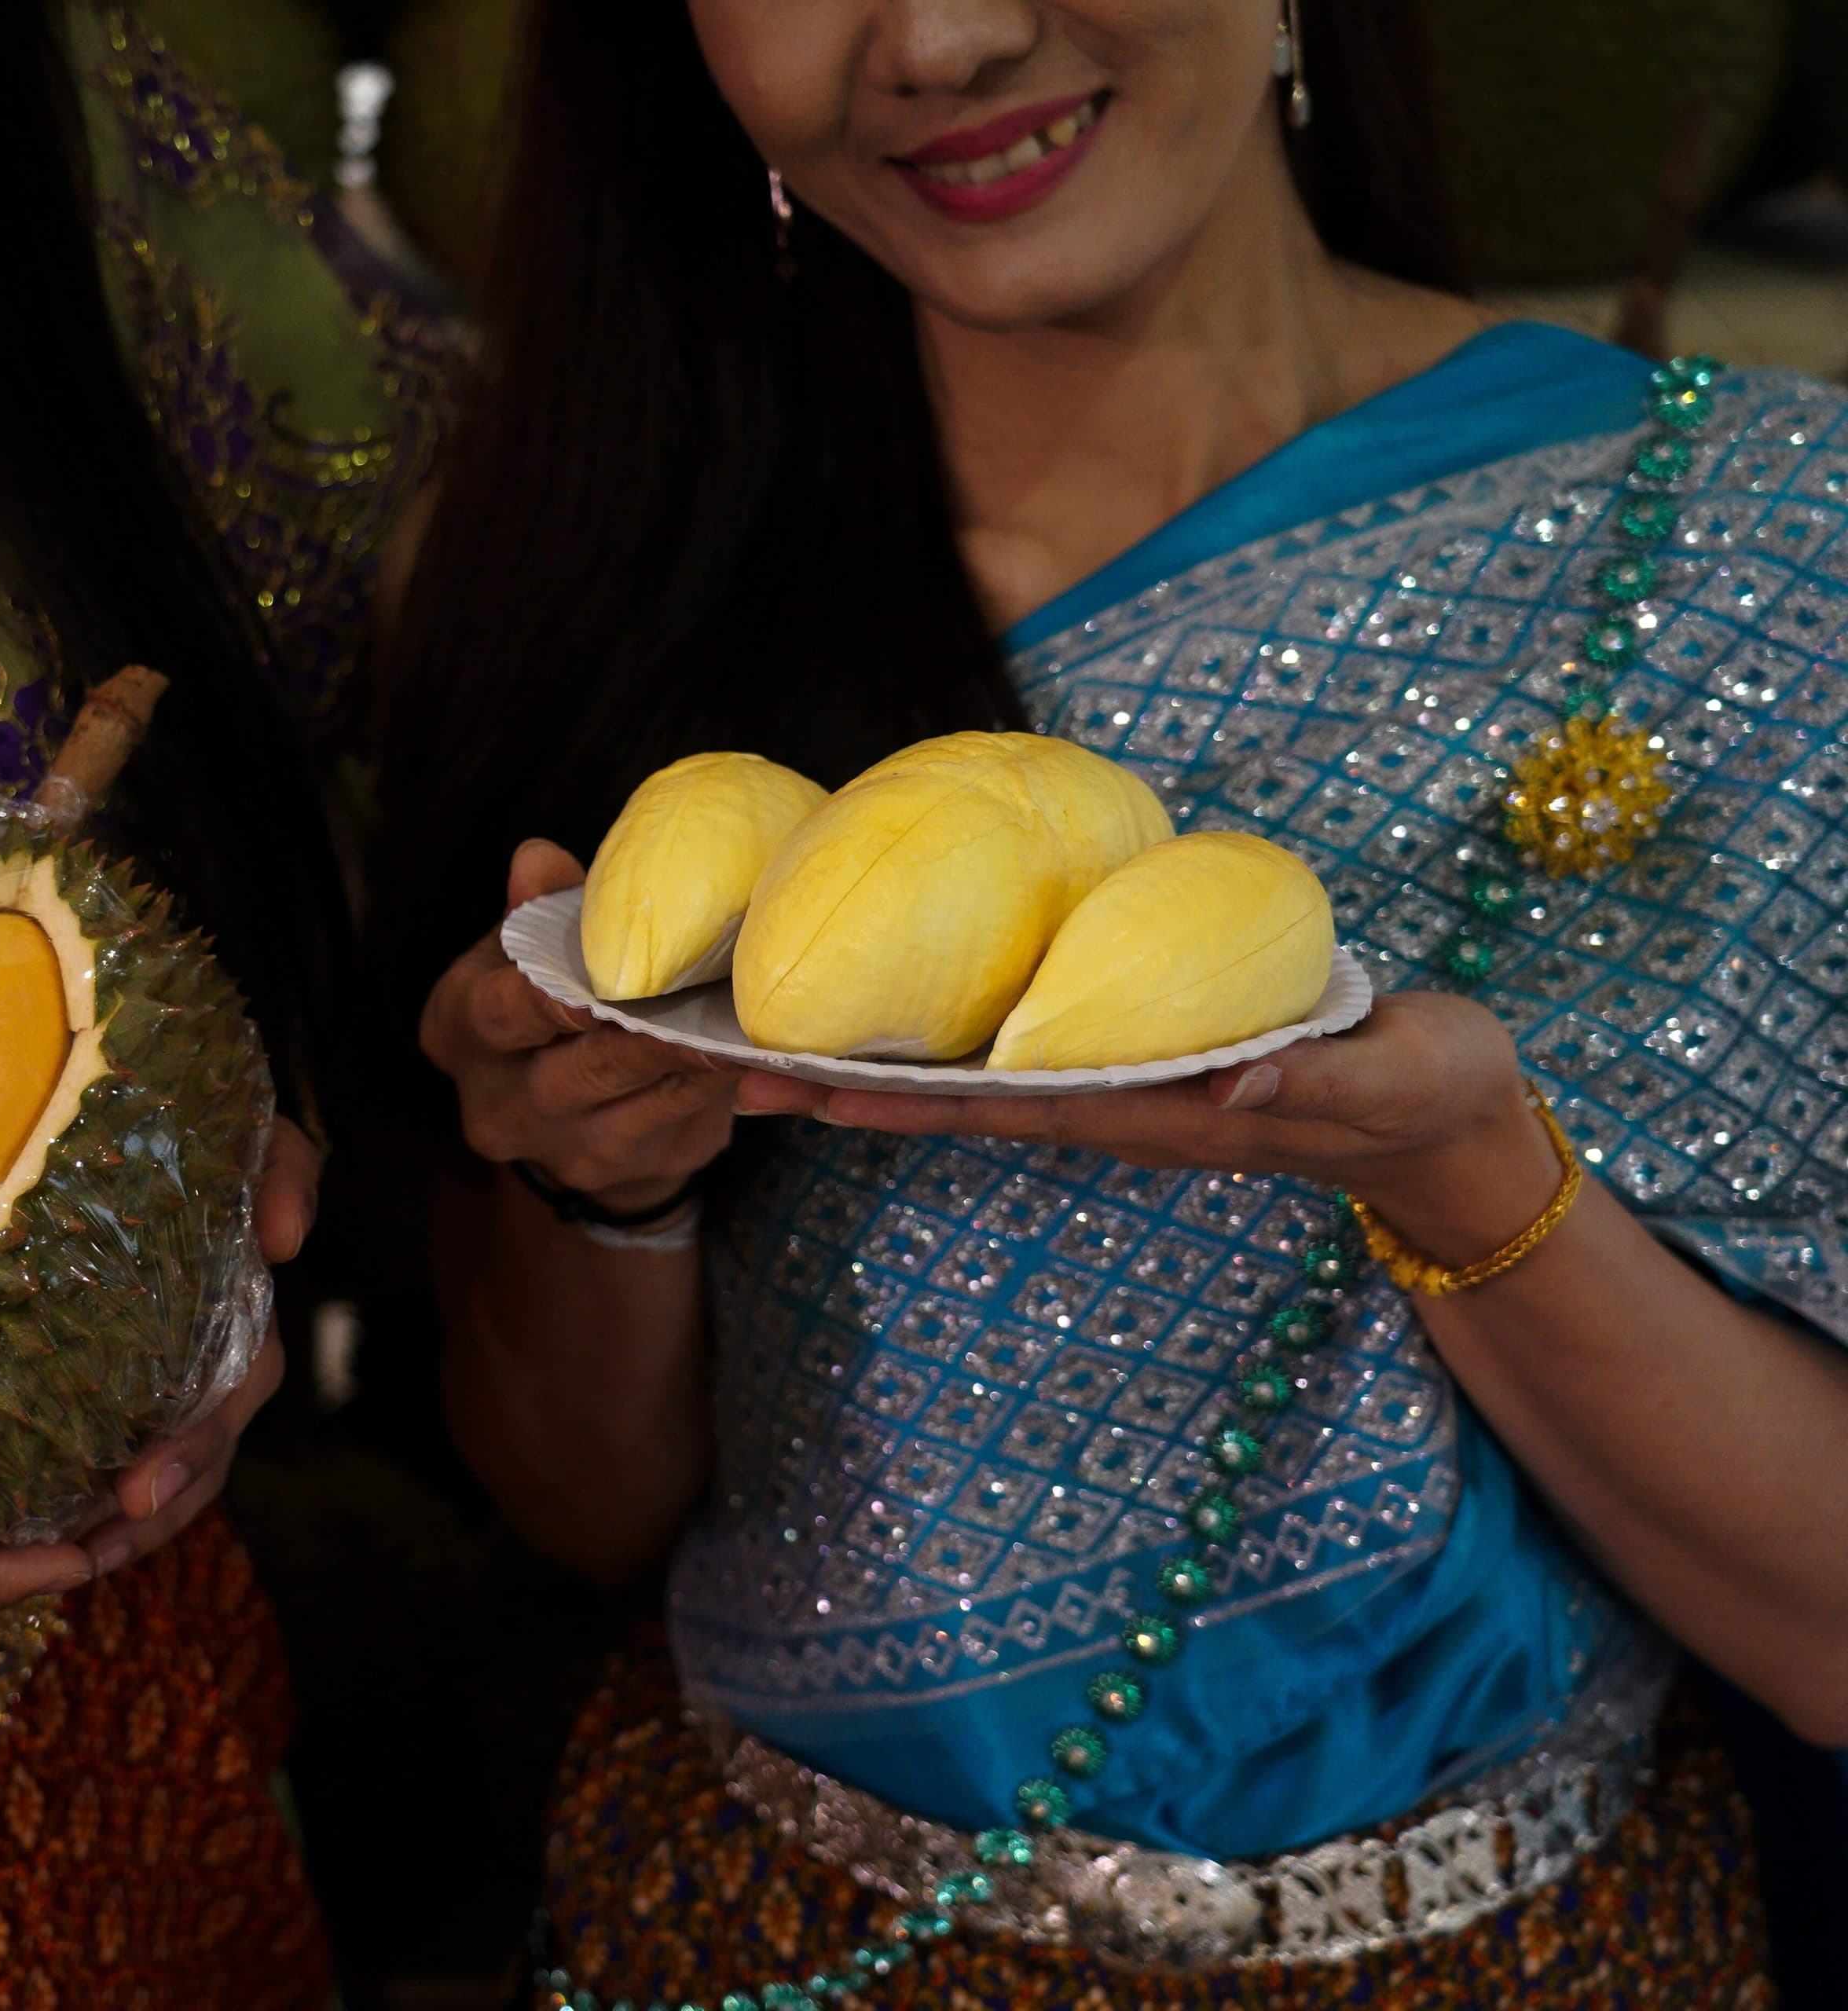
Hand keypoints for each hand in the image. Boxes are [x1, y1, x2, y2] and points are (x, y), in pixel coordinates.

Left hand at [73, 1126, 312, 1575]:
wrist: (148, 1104)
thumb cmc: (198, 1119)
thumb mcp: (255, 1132)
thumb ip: (287, 1170)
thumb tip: (286, 1240)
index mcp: (240, 1304)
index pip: (235, 1387)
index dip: (195, 1445)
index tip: (141, 1488)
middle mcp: (214, 1347)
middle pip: (201, 1449)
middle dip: (156, 1507)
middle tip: (94, 1547)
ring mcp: (173, 1366)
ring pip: (171, 1467)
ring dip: (134, 1524)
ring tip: (77, 1565)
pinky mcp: (119, 1372)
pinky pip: (127, 1447)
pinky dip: (103, 1496)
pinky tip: (55, 1538)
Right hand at [417, 839, 744, 1211]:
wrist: (565, 1120)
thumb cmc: (541, 1007)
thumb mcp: (521, 951)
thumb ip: (536, 908)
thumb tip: (538, 859)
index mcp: (461, 1036)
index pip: (501, 1015)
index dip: (551, 999)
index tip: (599, 980)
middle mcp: (503, 1108)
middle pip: (586, 1069)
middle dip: (649, 1034)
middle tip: (707, 998)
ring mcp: (570, 1152)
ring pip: (647, 1100)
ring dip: (701, 1058)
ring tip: (747, 1018)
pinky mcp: (633, 1172)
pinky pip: (687, 1119)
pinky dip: (723, 1083)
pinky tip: (754, 1053)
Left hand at [735, 991, 1561, 1265]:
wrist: (1446, 1122)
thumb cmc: (1425, 1092)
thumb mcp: (1388, 1078)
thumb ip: (1311, 1081)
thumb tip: (1220, 1087)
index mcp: (1158, 1108)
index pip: (1006, 1107)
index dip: (904, 1097)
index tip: (806, 1086)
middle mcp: (1114, 1105)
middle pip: (953, 1103)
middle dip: (841, 1086)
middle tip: (722, 1066)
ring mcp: (1118, 1089)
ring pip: (968, 1083)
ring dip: (864, 1067)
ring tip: (753, 1046)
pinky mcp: (1133, 1061)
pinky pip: (1013, 1054)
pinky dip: (935, 1039)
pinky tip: (876, 1013)